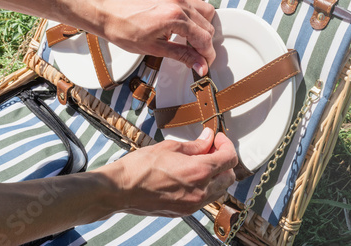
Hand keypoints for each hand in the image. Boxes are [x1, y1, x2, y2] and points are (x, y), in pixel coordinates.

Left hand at [101, 0, 215, 75]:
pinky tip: (195, 5)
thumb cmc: (125, 31)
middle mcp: (177, 2)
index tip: (205, 63)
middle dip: (205, 43)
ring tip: (193, 37)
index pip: (203, 38)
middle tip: (198, 55)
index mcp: (174, 18)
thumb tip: (199, 64)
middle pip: (207, 25)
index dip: (207, 54)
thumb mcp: (155, 49)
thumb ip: (182, 55)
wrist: (109, 16)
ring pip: (205, 8)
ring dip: (203, 24)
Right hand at [107, 128, 236, 216]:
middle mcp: (201, 191)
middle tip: (210, 148)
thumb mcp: (170, 147)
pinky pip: (205, 199)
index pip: (229, 159)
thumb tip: (208, 138)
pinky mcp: (185, 211)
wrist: (121, 189)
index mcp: (199, 171)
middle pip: (229, 176)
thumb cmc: (141, 166)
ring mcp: (194, 204)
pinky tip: (191, 176)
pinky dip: (206, 186)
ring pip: (220, 190)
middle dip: (224, 160)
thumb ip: (195, 145)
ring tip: (201, 162)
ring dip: (217, 175)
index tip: (217, 138)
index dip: (226, 144)